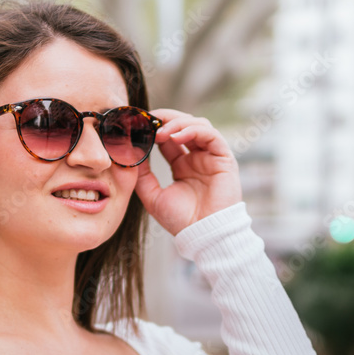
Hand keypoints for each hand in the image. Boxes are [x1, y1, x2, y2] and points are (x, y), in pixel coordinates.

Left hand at [133, 108, 242, 235]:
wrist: (204, 235)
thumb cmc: (181, 221)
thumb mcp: (152, 196)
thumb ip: (141, 175)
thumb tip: (129, 153)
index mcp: (183, 165)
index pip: (168, 137)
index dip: (153, 128)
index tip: (137, 124)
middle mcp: (198, 158)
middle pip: (183, 125)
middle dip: (165, 119)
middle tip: (147, 120)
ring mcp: (211, 157)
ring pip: (198, 125)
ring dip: (177, 123)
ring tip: (160, 132)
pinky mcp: (224, 158)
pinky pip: (211, 135)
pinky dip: (193, 130)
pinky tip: (176, 136)